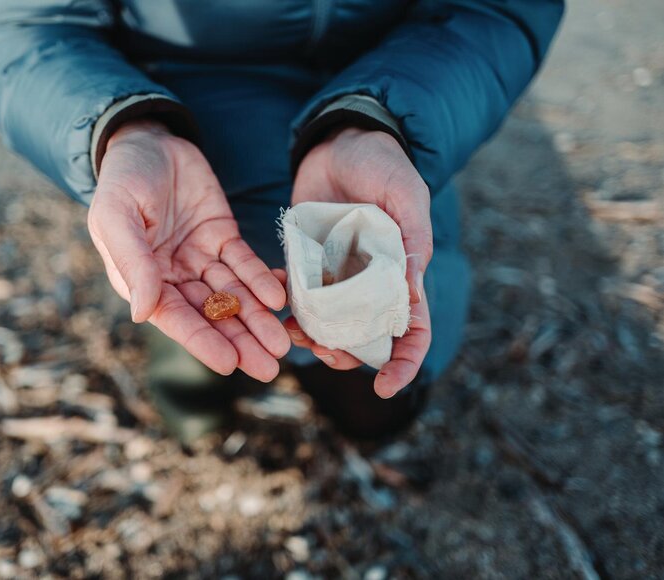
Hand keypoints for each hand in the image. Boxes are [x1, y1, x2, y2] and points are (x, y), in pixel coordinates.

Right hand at [87, 120, 289, 381]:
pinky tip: (278, 297)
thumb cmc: (122, 179)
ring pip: (232, 294)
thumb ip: (133, 263)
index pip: (175, 318)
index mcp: (142, 279)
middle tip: (269, 367)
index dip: (202, 341)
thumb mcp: (116, 216)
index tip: (229, 364)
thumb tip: (143, 313)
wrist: (147, 139)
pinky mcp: (222, 236)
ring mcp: (200, 257)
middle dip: (240, 340)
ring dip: (257, 319)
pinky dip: (261, 280)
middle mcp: (173, 276)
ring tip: (282, 342)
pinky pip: (244, 263)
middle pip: (211, 314)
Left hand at [287, 127, 432, 397]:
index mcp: (402, 276)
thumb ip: (411, 239)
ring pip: (326, 324)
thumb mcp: (406, 197)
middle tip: (322, 352)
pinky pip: (296, 294)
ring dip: (311, 337)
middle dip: (344, 355)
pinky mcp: (306, 262)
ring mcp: (336, 276)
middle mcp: (368, 284)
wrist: (341, 142)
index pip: (411, 331)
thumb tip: (412, 291)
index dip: (403, 363)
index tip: (384, 387)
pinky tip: (274, 302)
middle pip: (362, 338)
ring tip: (293, 333)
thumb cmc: (385, 166)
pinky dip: (286, 305)